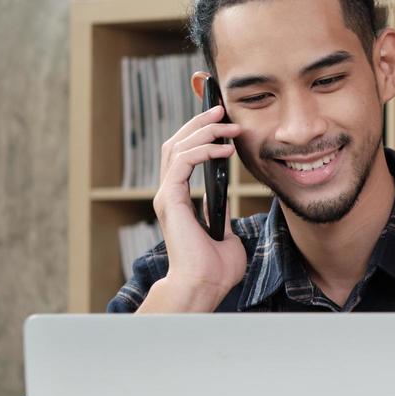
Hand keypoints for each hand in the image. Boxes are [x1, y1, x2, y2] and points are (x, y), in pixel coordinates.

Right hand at [139, 103, 245, 312]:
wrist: (204, 285)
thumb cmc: (215, 268)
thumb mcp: (225, 236)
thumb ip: (221, 218)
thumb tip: (226, 207)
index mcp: (180, 200)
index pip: (183, 156)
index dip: (197, 134)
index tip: (220, 122)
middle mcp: (169, 194)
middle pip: (176, 143)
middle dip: (199, 123)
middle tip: (221, 109)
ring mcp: (167, 195)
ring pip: (177, 147)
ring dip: (203, 130)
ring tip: (227, 123)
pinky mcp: (171, 200)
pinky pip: (183, 162)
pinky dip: (203, 150)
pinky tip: (224, 149)